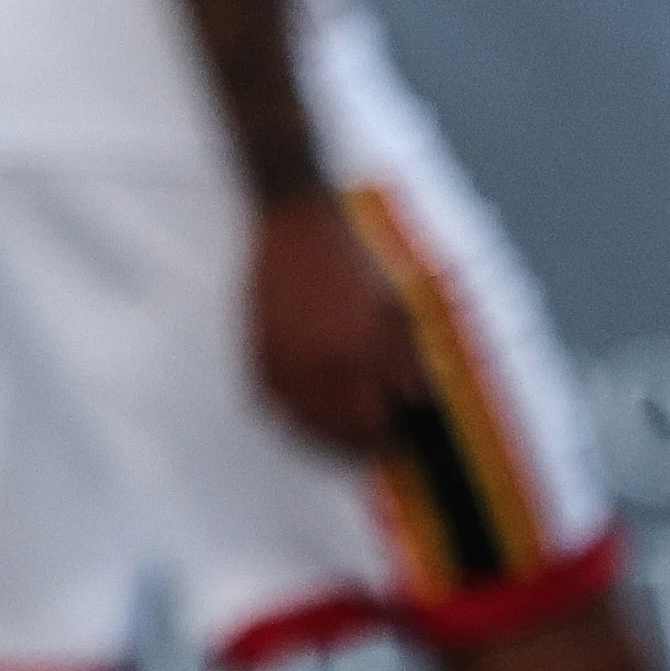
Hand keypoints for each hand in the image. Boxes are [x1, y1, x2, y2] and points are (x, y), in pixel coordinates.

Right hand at [250, 194, 424, 454]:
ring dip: (316, 441)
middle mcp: (316, 362)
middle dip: (352, 447)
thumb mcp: (394, 307)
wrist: (296, 220)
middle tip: (365, 449)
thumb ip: (406, 359)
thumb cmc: (351, 259)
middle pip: (333, 431)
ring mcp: (281, 356)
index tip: (391, 443)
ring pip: (296, 422)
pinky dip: (284, 417)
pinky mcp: (256, 346)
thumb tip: (413, 403)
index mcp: (357, 354)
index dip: (383, 440)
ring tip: (333, 445)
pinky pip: (268, 400)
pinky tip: (299, 418)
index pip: (371, 424)